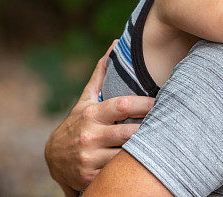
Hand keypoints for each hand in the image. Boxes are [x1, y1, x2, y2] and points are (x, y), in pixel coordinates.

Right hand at [44, 40, 155, 192]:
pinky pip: (117, 172)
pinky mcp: (90, 177)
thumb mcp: (85, 100)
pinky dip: (131, 168)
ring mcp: (89, 158)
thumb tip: (115, 45)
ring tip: (162, 144)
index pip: (122, 106)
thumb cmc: (77, 123)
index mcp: (91, 114)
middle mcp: (89, 135)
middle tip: (169, 125)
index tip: (161, 102)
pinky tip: (145, 163)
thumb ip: (101, 75)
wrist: (53, 157)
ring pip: (125, 155)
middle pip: (128, 133)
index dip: (144, 104)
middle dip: (148, 130)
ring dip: (143, 150)